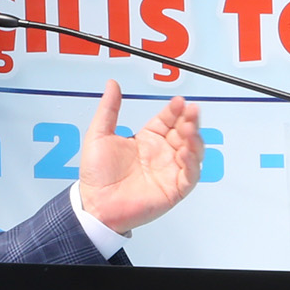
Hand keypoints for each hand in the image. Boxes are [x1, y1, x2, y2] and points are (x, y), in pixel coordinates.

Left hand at [77, 80, 203, 235]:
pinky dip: (192, 163)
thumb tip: (112, 85)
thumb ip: (109, 109)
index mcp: (147, 140)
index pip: (168, 119)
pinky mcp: (173, 189)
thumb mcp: (99, 134)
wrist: (94, 204)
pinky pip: (190, 175)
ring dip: (195, 139)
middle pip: (184, 132)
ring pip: (193, 151)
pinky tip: (186, 152)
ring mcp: (169, 171)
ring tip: (189, 129)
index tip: (178, 101)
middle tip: (191, 111)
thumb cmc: (96, 176)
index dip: (175, 110)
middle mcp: (161, 154)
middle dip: (190, 120)